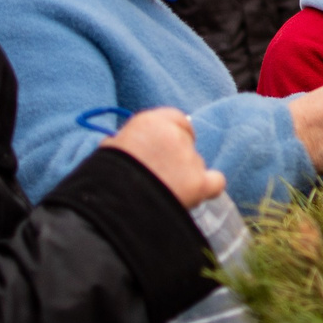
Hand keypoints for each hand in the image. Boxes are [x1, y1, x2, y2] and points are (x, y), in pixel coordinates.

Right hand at [105, 108, 225, 207]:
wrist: (113, 204)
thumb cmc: (106, 177)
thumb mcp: (110, 149)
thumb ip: (128, 142)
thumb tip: (129, 146)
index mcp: (150, 122)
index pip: (176, 119)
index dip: (172, 133)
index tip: (164, 145)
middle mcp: (175, 135)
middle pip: (187, 141)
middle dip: (177, 156)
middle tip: (159, 175)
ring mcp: (190, 159)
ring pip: (196, 164)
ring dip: (185, 176)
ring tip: (161, 193)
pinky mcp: (199, 183)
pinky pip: (216, 182)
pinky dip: (208, 187)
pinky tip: (196, 193)